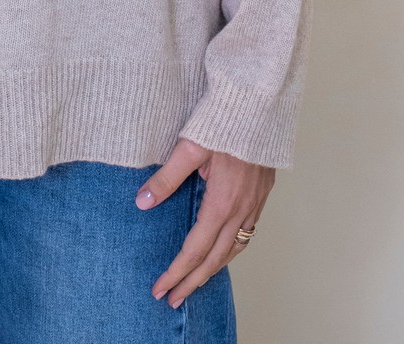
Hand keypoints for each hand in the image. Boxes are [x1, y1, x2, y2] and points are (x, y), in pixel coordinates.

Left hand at [135, 137, 274, 307]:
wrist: (260, 104)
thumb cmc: (224, 121)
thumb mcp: (189, 148)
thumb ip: (166, 178)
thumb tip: (142, 202)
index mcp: (222, 203)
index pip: (195, 249)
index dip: (177, 272)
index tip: (161, 290)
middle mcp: (241, 210)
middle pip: (215, 258)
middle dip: (193, 281)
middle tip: (173, 299)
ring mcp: (255, 204)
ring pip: (234, 248)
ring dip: (214, 269)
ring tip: (196, 282)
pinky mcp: (261, 194)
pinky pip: (247, 234)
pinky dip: (231, 249)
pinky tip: (223, 249)